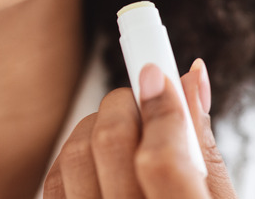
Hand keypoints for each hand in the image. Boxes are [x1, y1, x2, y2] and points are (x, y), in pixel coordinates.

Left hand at [44, 59, 236, 197]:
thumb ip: (201, 146)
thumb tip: (190, 77)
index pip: (163, 160)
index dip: (161, 108)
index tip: (159, 71)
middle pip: (110, 146)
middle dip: (125, 104)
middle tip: (142, 94)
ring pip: (74, 156)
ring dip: (95, 126)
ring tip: (122, 128)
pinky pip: (53, 183)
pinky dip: (72, 157)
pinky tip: (96, 157)